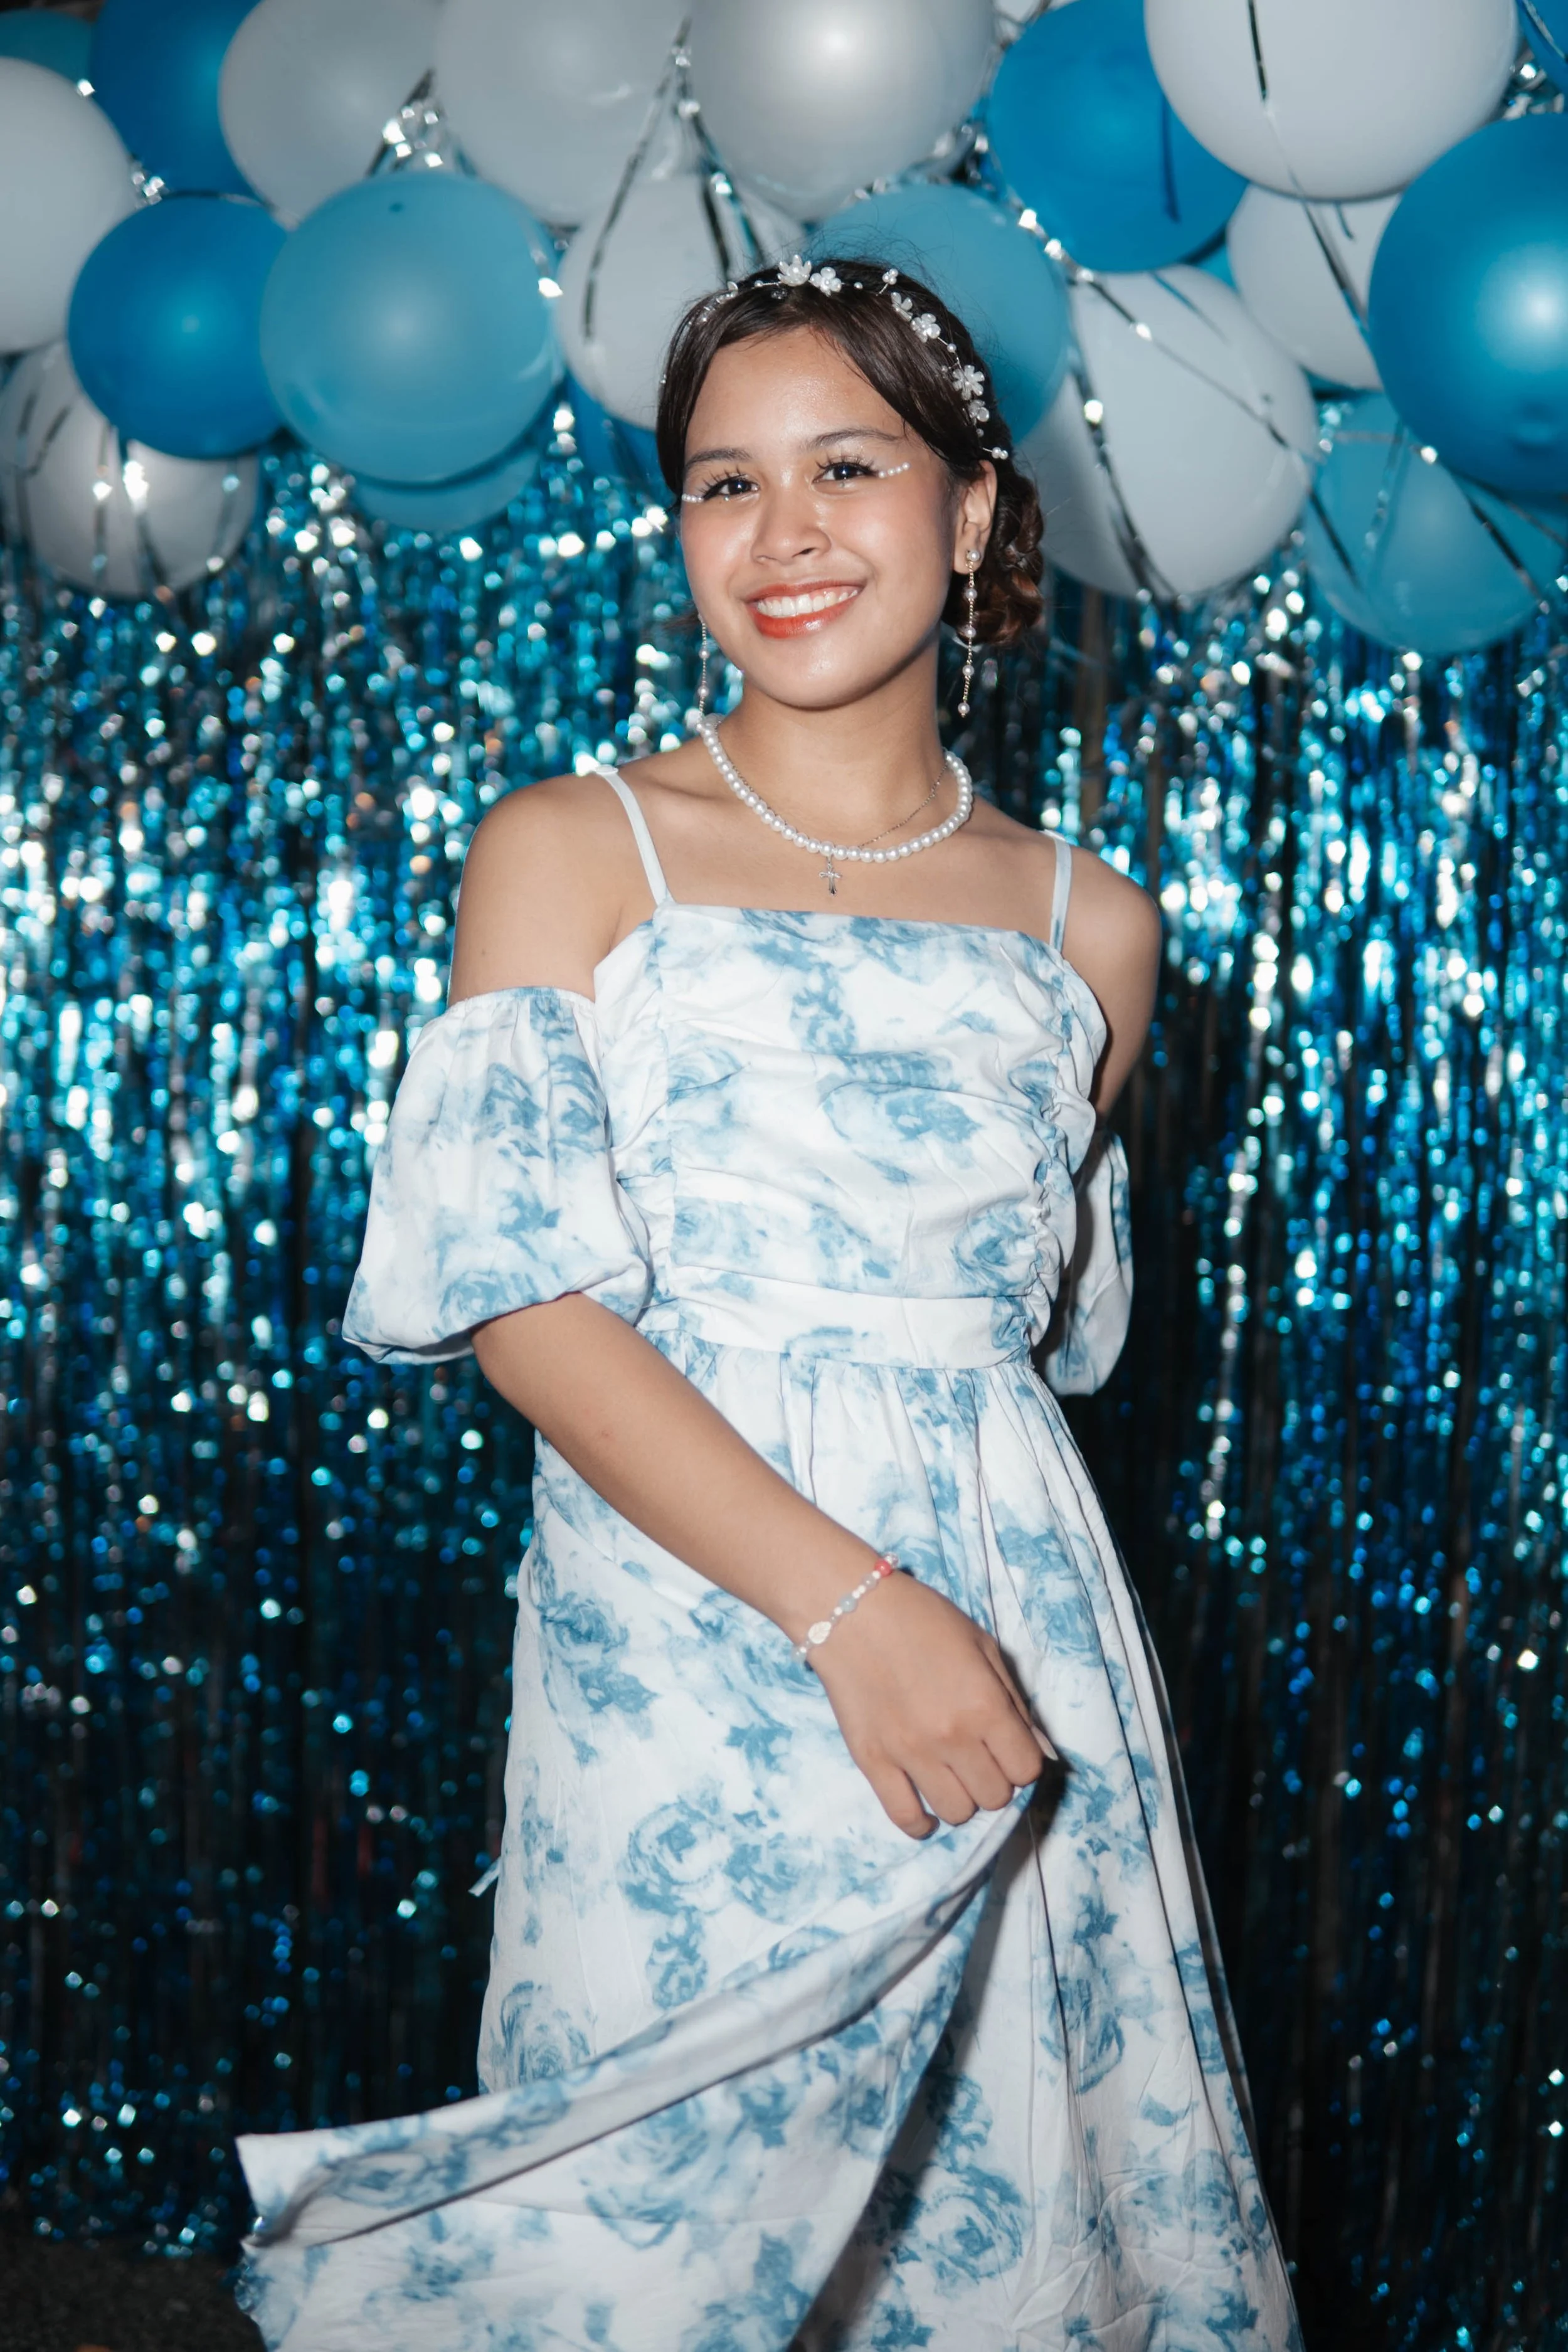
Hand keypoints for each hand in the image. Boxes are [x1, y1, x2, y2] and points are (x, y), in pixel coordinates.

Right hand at [807, 1573, 1050, 1839]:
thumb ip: (1014, 1700)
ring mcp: (910, 1755)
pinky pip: (905, 1818)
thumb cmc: (923, 1619)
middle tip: (977, 1756)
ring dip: (961, 1797)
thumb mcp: (983, 1646)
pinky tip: (924, 1806)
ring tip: (950, 1774)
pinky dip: (921, 1822)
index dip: (1021, 1761)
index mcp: (985, 1706)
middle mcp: (952, 1738)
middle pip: (994, 1796)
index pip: (1026, 1769)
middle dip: (993, 1779)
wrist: (851, 1612)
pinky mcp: (873, 1764)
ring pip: (956, 1813)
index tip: (1006, 1747)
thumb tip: (1037, 1749)